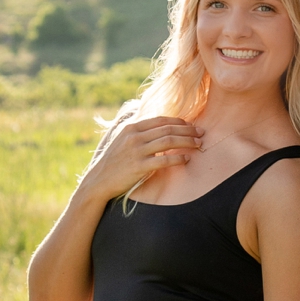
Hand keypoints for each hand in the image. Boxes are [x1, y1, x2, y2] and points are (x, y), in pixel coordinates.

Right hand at [82, 114, 204, 201]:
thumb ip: (138, 132)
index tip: (191, 125)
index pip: (161, 120)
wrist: (99, 180)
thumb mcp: (122, 140)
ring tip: (198, 144)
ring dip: (187, 142)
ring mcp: (136, 152)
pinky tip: (186, 159)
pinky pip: (163, 160)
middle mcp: (134, 137)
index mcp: (131, 128)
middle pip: (168, 129)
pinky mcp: (139, 167)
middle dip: (188, 130)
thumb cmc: (113, 161)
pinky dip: (177, 158)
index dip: (179, 122)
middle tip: (201, 133)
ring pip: (168, 141)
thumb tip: (159, 127)